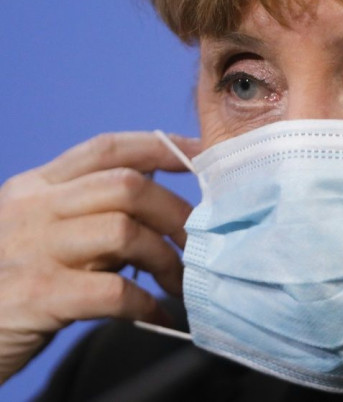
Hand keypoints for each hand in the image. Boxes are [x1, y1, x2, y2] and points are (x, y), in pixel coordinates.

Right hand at [0, 132, 199, 382]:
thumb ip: (92, 211)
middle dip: (176, 214)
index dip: (161, 147)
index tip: (201, 156)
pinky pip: (113, 290)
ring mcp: (32, 249)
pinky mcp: (37, 295)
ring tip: (180, 284)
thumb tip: (160, 194)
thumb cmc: (13, 282)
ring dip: (166, 260)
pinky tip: (158, 316)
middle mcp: (33, 208)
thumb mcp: (44, 232)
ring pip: (125, 232)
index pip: (107, 148)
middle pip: (128, 186)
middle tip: (198, 244)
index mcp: (37, 186)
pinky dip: (146, 305)